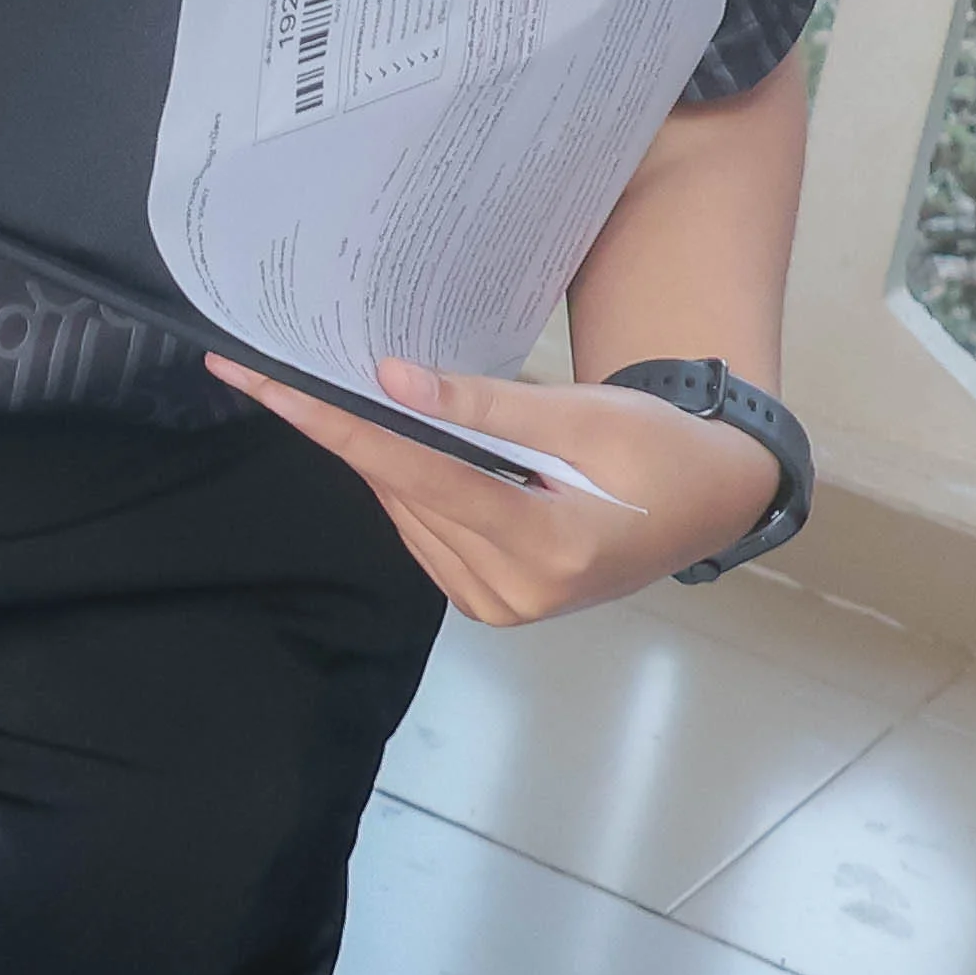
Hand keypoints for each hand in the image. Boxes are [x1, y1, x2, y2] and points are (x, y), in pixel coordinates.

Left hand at [207, 355, 785, 625]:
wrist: (707, 501)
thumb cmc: (658, 450)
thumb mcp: (584, 415)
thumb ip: (485, 405)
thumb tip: (388, 381)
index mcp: (547, 548)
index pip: (419, 476)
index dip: (339, 425)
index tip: (268, 385)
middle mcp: (515, 591)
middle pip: (404, 494)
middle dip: (342, 430)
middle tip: (279, 370)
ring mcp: (501, 604)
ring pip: (407, 512)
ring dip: (374, 454)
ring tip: (337, 396)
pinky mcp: (491, 601)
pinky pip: (425, 529)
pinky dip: (407, 482)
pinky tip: (397, 439)